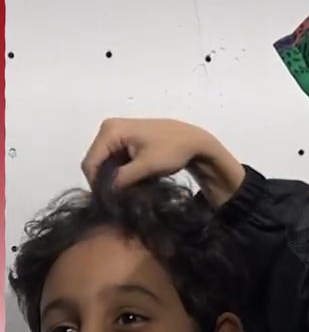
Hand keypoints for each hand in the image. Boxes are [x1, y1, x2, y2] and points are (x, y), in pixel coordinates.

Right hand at [81, 118, 245, 207]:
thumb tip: (105, 194)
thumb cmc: (172, 150)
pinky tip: (136, 181)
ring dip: (116, 179)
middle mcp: (109, 128)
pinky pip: (116, 160)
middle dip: (107, 182)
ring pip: (106, 164)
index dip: (97, 185)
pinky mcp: (125, 140)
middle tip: (121, 199)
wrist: (195, 141)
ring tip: (131, 190)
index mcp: (110, 130)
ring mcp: (117, 134)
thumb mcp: (146, 167)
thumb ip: (122, 179)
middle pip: (97, 163)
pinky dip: (123, 173)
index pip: (90, 163)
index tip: (110, 202)